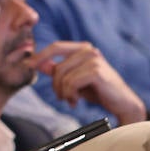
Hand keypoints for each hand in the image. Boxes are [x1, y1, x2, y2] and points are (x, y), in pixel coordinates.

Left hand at [28, 41, 147, 123]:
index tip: (27, 64)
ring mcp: (93, 59)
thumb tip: (38, 63)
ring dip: (63, 93)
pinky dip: (70, 95)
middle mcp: (88, 50)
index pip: (55, 47)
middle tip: (62, 98)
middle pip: (57, 67)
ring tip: (71, 100)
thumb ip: (58, 70)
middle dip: (55, 86)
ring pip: (62, 77)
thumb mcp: (74, 79)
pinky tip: (76, 101)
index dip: (40, 55)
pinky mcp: (96, 71)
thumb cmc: (98, 91)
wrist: (122, 103)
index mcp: (83, 48)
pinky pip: (70, 83)